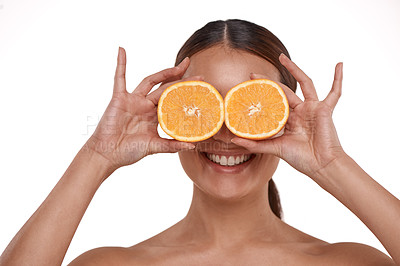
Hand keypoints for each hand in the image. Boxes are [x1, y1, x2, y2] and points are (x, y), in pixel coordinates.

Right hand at [85, 47, 196, 170]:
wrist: (108, 153)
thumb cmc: (129, 151)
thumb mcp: (154, 146)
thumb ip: (172, 145)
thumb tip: (193, 146)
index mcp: (155, 115)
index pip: (173, 100)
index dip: (185, 92)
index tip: (200, 86)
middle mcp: (146, 105)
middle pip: (166, 87)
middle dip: (180, 77)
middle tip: (194, 68)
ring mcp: (133, 100)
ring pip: (150, 81)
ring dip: (164, 73)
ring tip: (178, 66)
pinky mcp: (119, 98)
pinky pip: (119, 78)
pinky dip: (121, 64)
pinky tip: (122, 50)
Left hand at [231, 53, 345, 178]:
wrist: (321, 165)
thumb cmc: (301, 159)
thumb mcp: (275, 148)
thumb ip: (256, 144)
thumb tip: (233, 140)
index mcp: (288, 120)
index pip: (272, 103)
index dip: (260, 96)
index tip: (246, 89)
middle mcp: (299, 111)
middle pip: (283, 91)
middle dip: (267, 83)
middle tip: (252, 74)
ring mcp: (312, 108)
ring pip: (303, 83)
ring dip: (294, 69)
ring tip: (281, 57)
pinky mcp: (325, 109)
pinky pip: (335, 92)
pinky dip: (338, 78)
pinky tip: (339, 64)